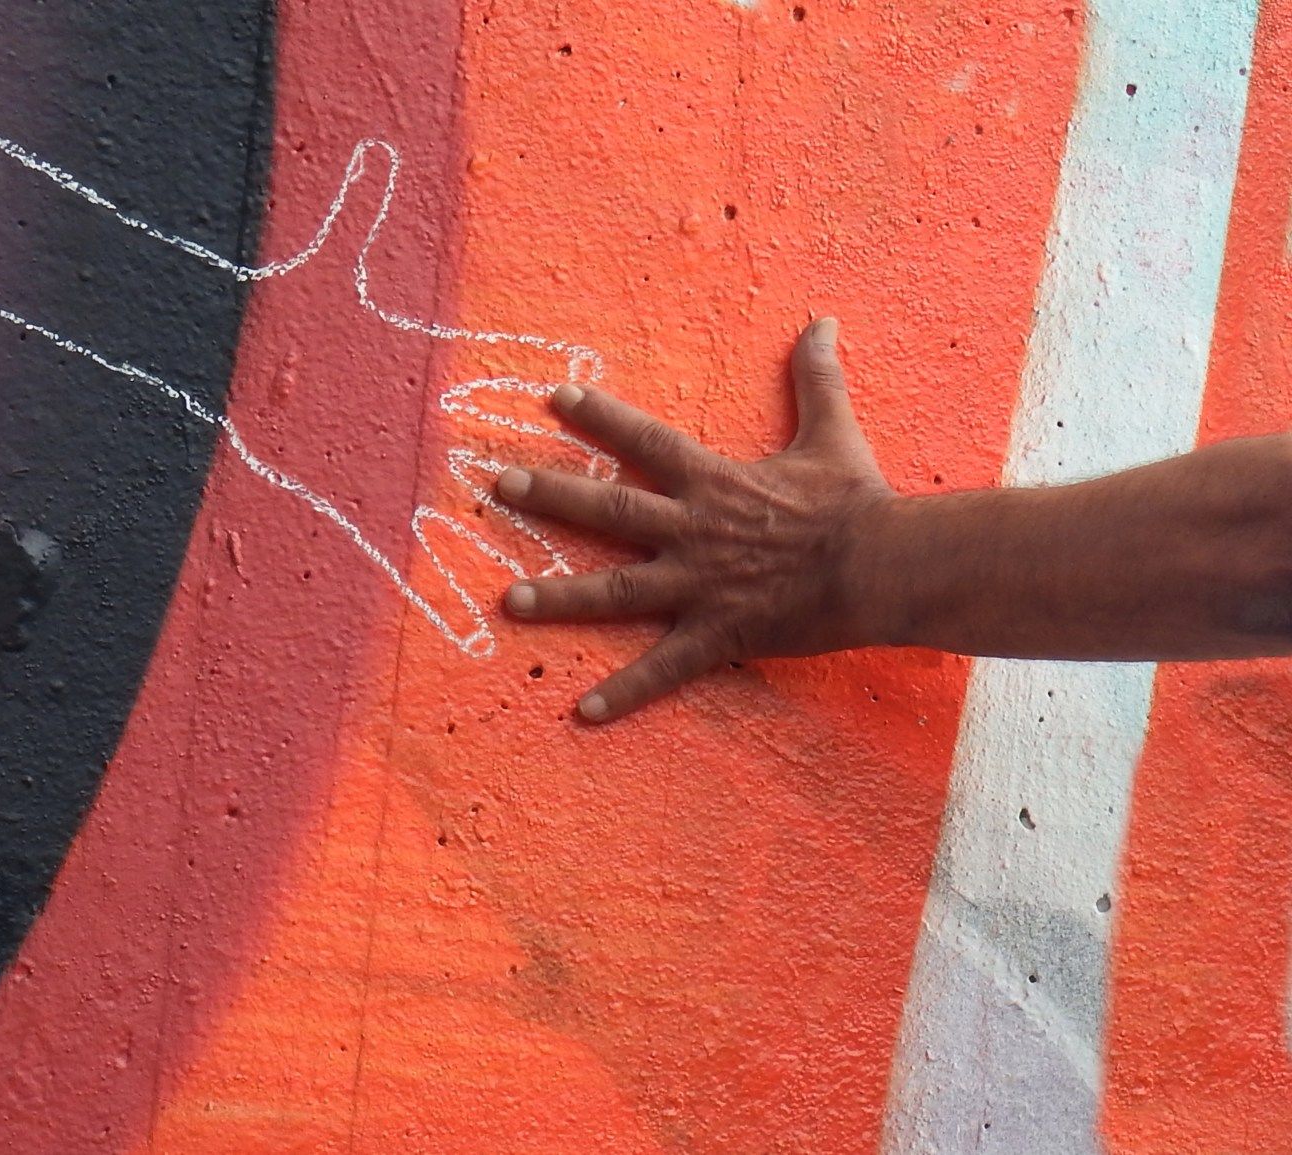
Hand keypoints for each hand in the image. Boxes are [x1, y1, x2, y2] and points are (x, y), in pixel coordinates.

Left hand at [496, 316, 897, 722]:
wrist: (884, 565)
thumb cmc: (857, 501)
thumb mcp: (833, 431)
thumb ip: (816, 377)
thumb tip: (824, 320)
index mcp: (714, 482)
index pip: (644, 441)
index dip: (599, 417)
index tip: (551, 396)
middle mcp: (694, 531)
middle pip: (610, 510)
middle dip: (552, 495)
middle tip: (500, 485)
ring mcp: (700, 586)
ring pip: (617, 591)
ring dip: (561, 596)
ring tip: (509, 599)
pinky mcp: (718, 635)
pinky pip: (664, 670)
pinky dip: (625, 694)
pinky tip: (582, 714)